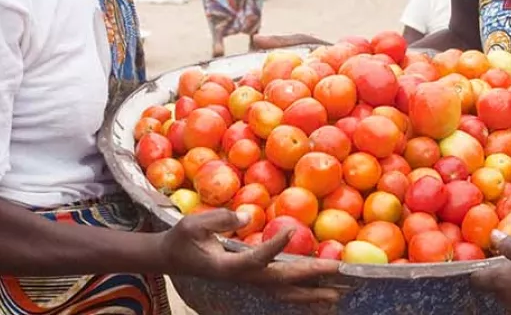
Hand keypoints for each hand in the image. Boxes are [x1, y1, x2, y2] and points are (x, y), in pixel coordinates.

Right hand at [161, 209, 339, 305]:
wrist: (172, 259)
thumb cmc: (181, 239)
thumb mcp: (193, 224)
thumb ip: (220, 219)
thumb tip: (250, 215)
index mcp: (228, 266)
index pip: (256, 258)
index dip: (274, 247)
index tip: (292, 231)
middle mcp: (243, 278)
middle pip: (281, 281)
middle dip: (310, 276)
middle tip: (337, 270)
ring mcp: (249, 282)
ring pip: (284, 293)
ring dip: (311, 294)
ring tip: (337, 295)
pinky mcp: (252, 280)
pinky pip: (281, 291)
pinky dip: (301, 294)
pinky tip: (319, 296)